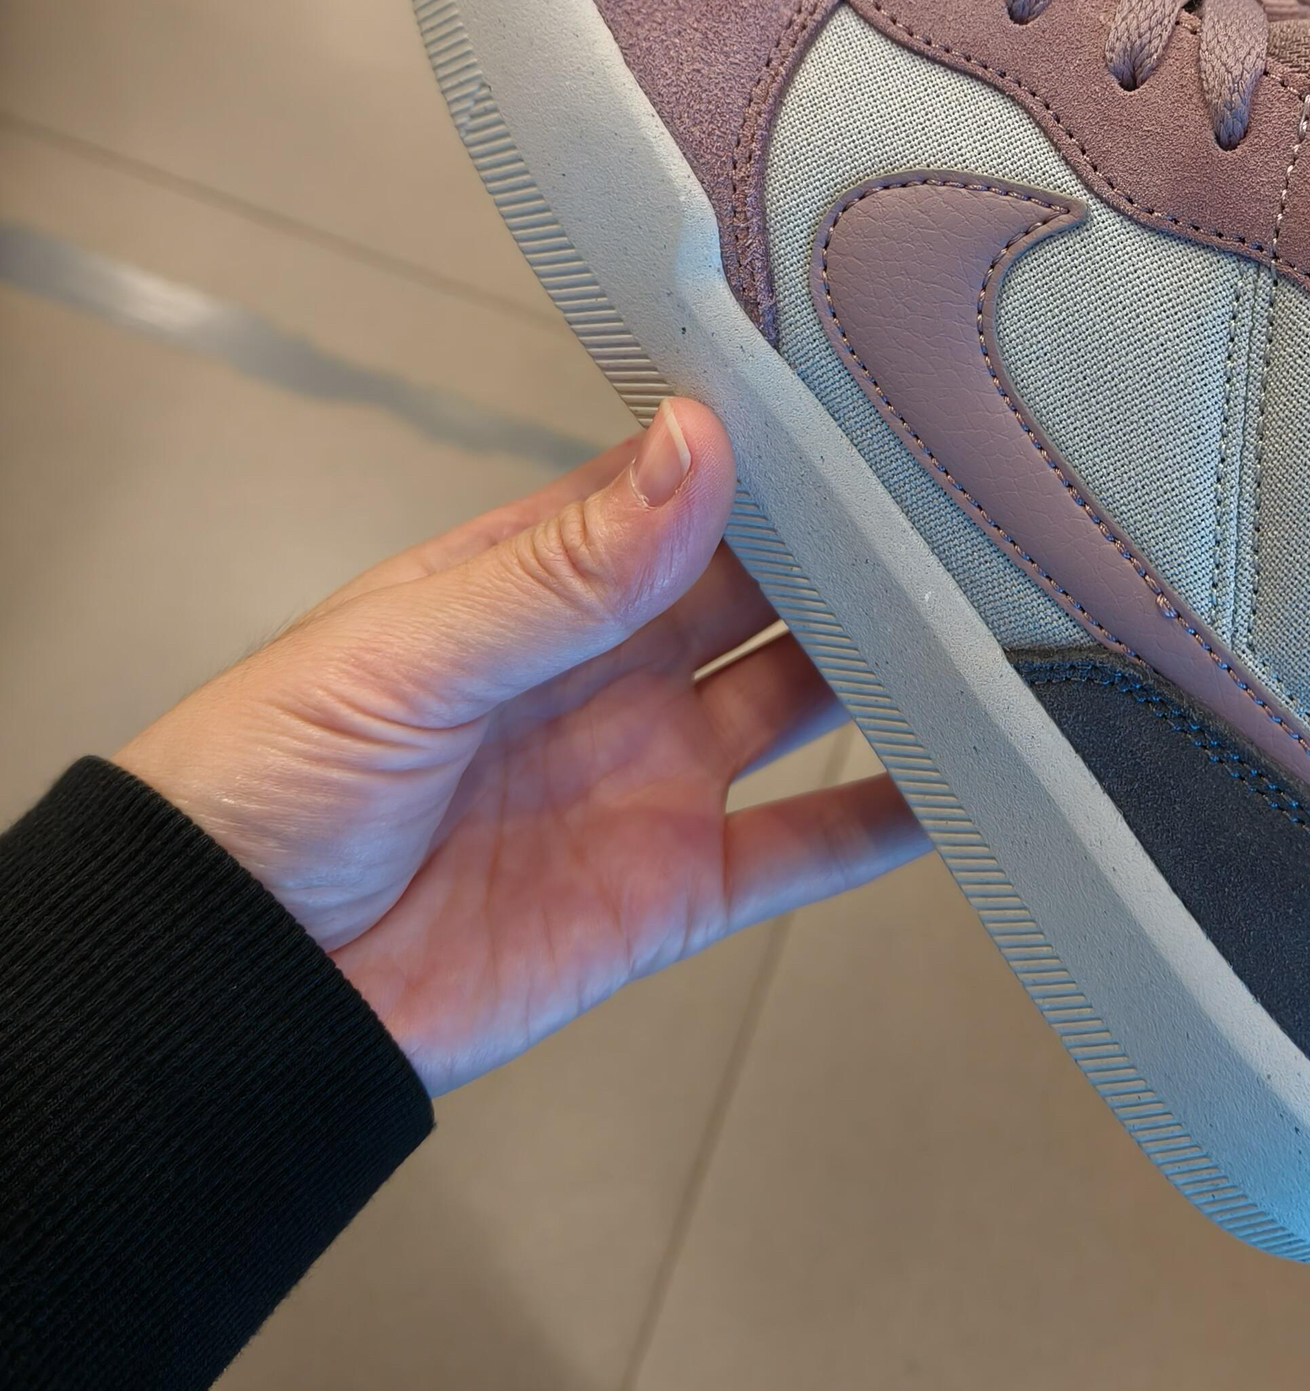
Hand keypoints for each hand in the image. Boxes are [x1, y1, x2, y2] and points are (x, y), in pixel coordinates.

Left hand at [117, 403, 926, 1094]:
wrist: (222, 991)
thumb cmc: (264, 785)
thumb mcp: (410, 653)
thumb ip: (564, 566)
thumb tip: (695, 442)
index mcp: (541, 580)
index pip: (685, 488)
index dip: (775, 448)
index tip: (878, 399)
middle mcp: (612, 667)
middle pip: (766, 588)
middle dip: (856, 545)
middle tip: (976, 498)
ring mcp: (649, 776)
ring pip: (805, 702)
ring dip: (892, 667)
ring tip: (1005, 616)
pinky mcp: (669, 892)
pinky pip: (801, 850)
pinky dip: (888, 821)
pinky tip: (974, 783)